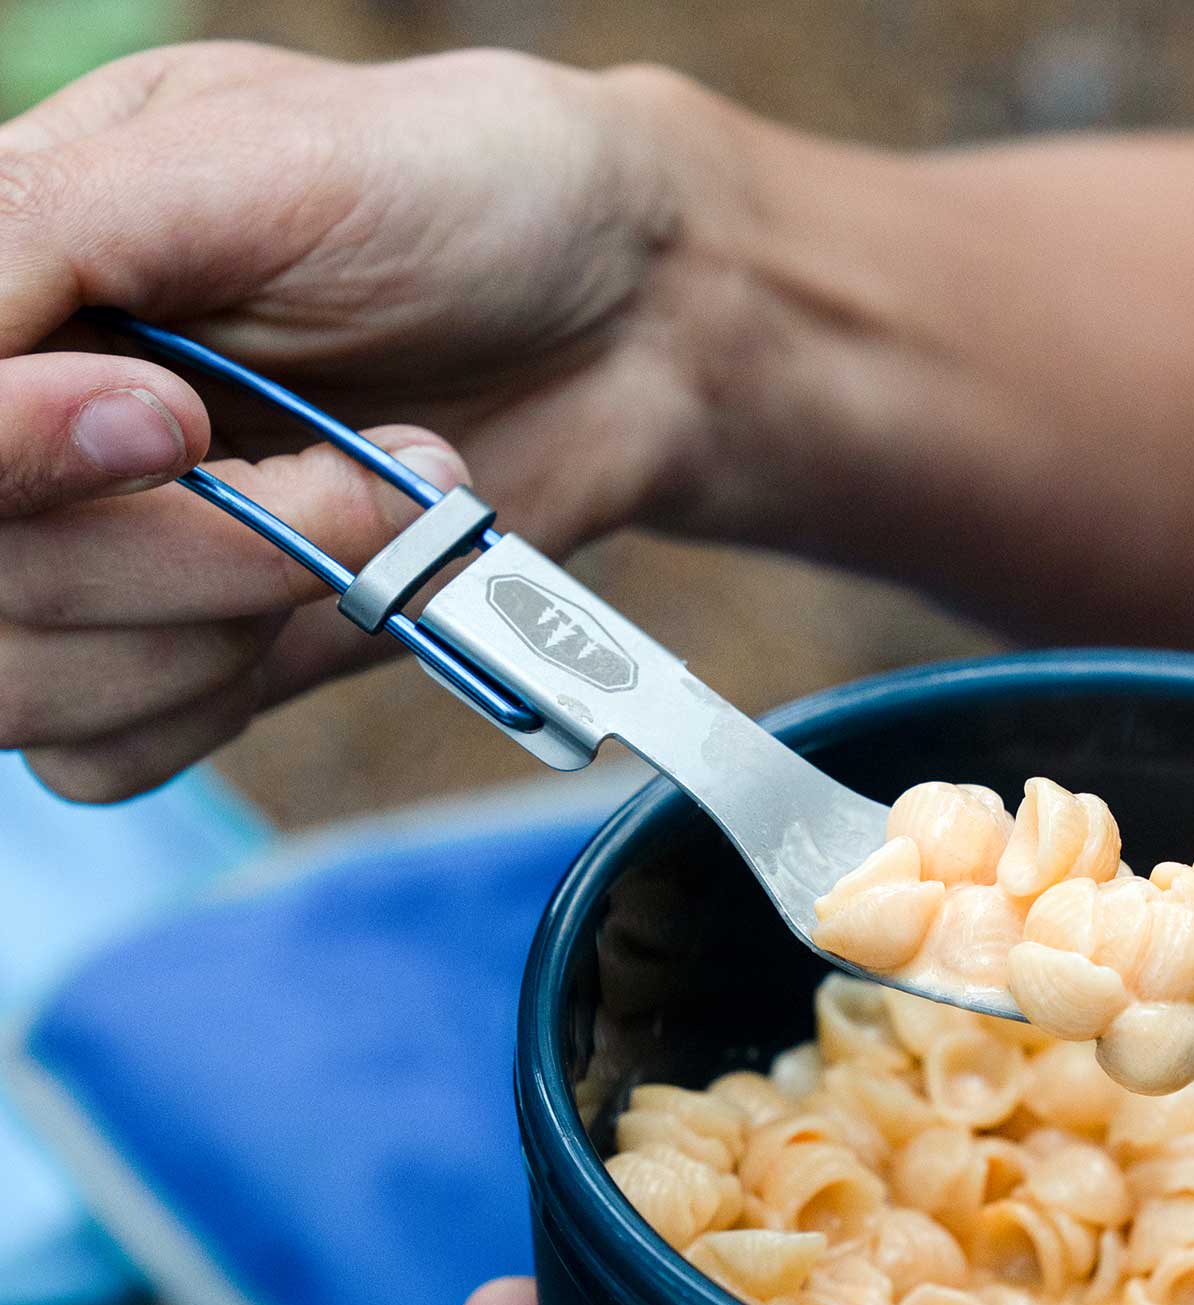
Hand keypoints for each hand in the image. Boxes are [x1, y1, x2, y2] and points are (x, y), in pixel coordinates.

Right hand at [0, 41, 753, 798]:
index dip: (10, 455)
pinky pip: (112, 753)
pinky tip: (339, 603)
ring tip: (381, 509)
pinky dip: (224, 697)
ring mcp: (87, 552)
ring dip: (226, 620)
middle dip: (172, 549)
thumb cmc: (456, 196)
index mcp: (1, 274)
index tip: (170, 423)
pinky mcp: (182, 653)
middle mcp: (15, 429)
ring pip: (28, 682)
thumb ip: (58, 230)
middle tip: (356, 472)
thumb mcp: (253, 155)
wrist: (624, 325)